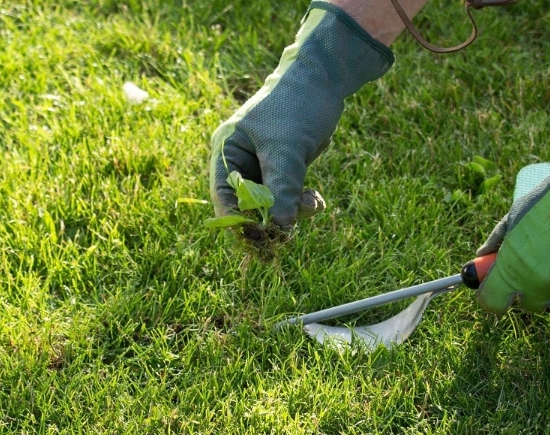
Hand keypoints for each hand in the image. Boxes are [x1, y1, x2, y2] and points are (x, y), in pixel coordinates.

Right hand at [209, 2, 393, 228]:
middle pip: (248, 205)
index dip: (239, 219)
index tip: (259, 237)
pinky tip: (317, 200)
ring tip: (314, 204)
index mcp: (228, 150)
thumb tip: (279, 227)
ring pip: (272, 205)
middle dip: (270, 218)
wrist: (325, 82)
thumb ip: (281, 186)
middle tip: (289, 234)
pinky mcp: (284, 169)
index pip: (224, 194)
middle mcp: (241, 161)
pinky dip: (301, 203)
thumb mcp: (287, 148)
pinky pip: (288, 197)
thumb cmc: (297, 106)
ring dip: (292, 212)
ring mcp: (264, 167)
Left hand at [476, 126, 549, 312]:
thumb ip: (497, 240)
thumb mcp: (516, 214)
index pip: (492, 302)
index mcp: (514, 269)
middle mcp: (541, 286)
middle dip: (530, 288)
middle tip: (538, 262)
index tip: (497, 285)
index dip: (493, 294)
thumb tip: (483, 255)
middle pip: (530, 303)